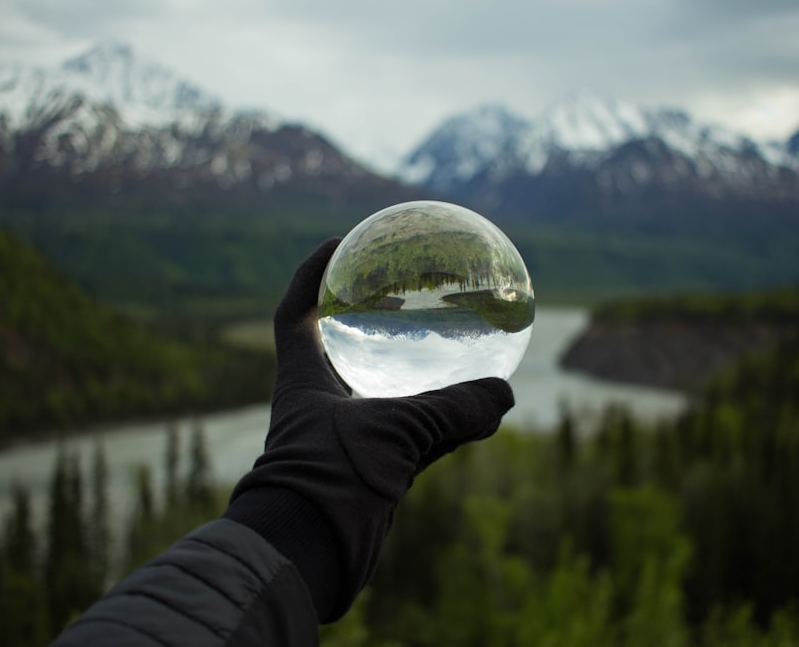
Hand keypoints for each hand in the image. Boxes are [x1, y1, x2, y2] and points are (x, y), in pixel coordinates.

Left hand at [227, 238, 513, 620]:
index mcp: (303, 380)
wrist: (309, 553)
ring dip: (402, 362)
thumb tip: (503, 395)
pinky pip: (407, 429)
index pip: (295, 312)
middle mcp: (319, 404)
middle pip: (336, 344)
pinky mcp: (367, 468)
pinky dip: (436, 416)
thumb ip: (451, 412)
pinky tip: (476, 410)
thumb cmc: (330, 480)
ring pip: (377, 387)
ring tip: (444, 335)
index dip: (310, 275)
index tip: (338, 244)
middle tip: (399, 285)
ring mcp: (343, 436)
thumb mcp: (394, 434)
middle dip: (360, 313)